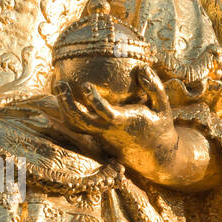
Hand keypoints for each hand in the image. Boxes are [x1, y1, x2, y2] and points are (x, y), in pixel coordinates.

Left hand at [54, 67, 221, 190]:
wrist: (153, 154)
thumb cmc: (158, 126)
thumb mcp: (163, 106)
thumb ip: (154, 87)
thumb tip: (143, 67)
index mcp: (124, 122)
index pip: (105, 113)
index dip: (94, 101)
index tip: (85, 85)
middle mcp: (107, 129)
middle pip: (81, 122)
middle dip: (67, 104)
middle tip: (59, 84)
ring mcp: (98, 133)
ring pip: (75, 124)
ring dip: (63, 106)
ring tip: (58, 85)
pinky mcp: (94, 135)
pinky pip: (76, 125)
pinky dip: (66, 111)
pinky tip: (62, 94)